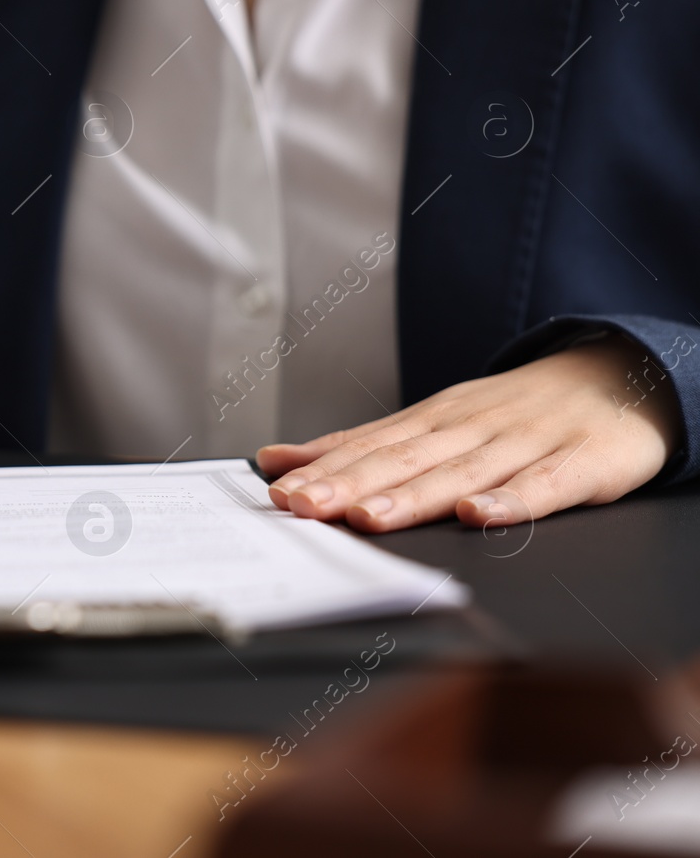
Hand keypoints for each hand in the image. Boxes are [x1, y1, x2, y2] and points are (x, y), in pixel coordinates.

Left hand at [257, 336, 679, 532]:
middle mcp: (471, 428)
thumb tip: (277, 461)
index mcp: (432, 421)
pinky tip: (477, 515)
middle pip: (403, 460)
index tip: (280, 493)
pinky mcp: (579, 464)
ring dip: (412, 496)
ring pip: (461, 473)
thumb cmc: (511, 412)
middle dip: (349, 484)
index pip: (369, 447)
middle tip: (304, 506)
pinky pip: (543, 486)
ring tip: (369, 516)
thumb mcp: (430, 420)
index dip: (323, 472)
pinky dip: (511, 501)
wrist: (616, 377)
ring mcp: (524, 444)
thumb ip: (357, 446)